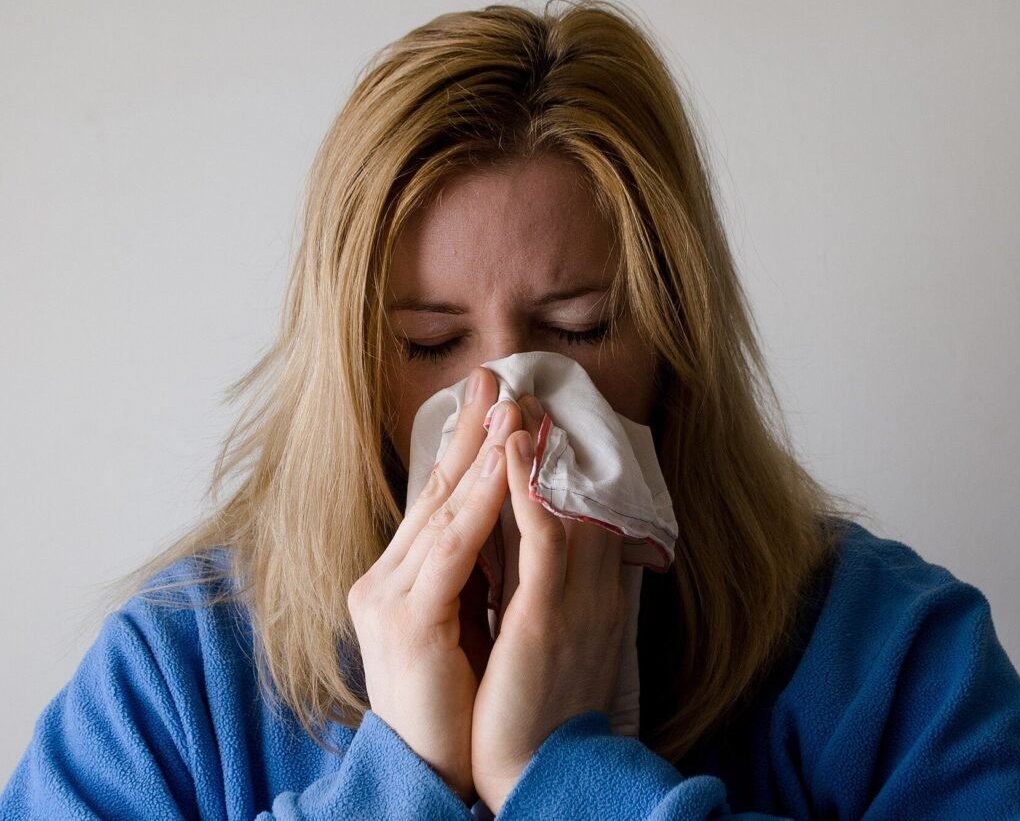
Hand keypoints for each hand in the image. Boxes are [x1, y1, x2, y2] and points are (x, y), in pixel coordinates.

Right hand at [347, 367, 520, 803]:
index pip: (434, 502)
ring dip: (479, 455)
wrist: (433, 770)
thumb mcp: (462, 621)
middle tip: (494, 377)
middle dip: (467, 432)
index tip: (491, 402)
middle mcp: (383, 579)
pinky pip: (451, 551)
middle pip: (432, 492)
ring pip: (441, 512)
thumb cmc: (456, 699)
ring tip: (508, 408)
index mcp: (398, 578)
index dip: (462, 449)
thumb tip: (507, 520)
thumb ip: (473, 570)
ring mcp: (387, 597)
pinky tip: (503, 468)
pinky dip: (479, 504)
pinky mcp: (406, 620)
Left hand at [472, 397, 627, 812]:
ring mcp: (573, 598)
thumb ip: (541, 584)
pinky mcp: (547, 616)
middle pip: (571, 492)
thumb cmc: (532, 704)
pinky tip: (515, 446)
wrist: (531, 770)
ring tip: (514, 395)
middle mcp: (591, 584)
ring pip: (559, 502)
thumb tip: (523, 542)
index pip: (576, 506)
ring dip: (537, 447)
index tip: (535, 415)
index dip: (555, 459)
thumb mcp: (545, 632)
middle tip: (524, 383)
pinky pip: (543, 539)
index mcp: (588, 589)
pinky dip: (529, 489)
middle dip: (545, 437)